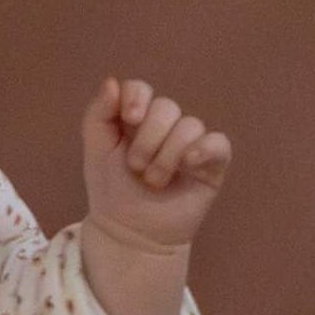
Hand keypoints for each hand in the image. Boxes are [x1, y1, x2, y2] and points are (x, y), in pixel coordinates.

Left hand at [79, 77, 230, 254]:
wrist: (128, 233)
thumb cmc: (112, 193)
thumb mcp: (96, 152)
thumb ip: (98, 115)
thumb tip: (112, 81)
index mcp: (137, 120)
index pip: (141, 89)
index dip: (137, 97)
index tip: (129, 119)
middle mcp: (165, 128)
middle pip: (166, 107)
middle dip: (147, 139)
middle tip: (135, 167)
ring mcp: (190, 145)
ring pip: (190, 125)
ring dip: (166, 156)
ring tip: (153, 182)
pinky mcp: (211, 164)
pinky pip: (218, 144)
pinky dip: (203, 149)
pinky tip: (187, 164)